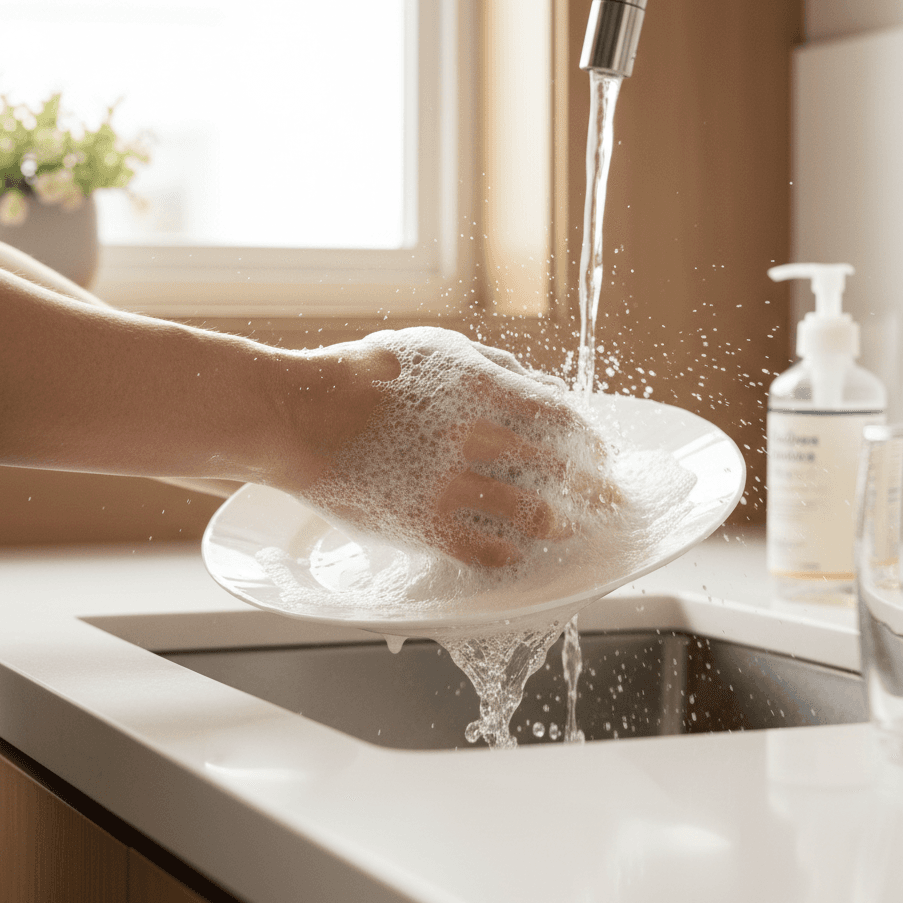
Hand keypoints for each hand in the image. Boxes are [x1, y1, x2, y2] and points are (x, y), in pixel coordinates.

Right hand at [273, 327, 616, 567]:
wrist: (296, 415)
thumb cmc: (364, 375)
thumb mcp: (435, 348)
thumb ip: (497, 367)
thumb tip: (551, 390)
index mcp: (480, 386)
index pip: (562, 419)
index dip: (590, 441)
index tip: (599, 456)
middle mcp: (472, 434)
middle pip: (557, 469)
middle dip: (591, 489)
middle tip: (605, 502)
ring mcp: (448, 482)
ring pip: (531, 515)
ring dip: (557, 524)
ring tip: (564, 528)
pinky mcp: (421, 524)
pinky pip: (486, 551)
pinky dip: (509, 554)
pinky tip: (513, 551)